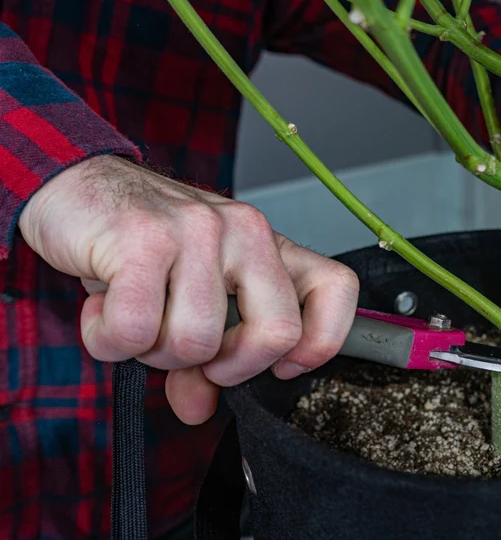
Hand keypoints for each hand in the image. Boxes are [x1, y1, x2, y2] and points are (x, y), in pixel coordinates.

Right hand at [18, 155, 358, 424]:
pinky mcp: (143, 238)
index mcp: (268, 244)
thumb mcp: (185, 295)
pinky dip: (108, 340)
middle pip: (277, 334)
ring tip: (134, 316)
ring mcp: (198, 231)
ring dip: (153, 351)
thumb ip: (204, 357)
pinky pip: (134, 331)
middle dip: (229, 368)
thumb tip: (198, 408)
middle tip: (190, 355)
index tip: (284, 367)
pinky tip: (103, 309)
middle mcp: (245, 232)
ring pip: (197, 343)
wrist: (73, 182)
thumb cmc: (141, 243)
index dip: (323, 341)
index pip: (337, 288)